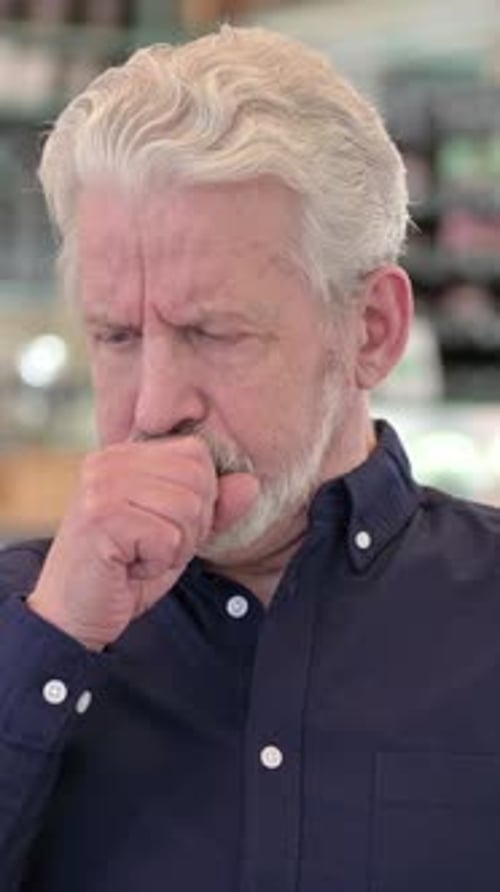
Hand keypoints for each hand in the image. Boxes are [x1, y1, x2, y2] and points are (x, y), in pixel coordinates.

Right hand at [27, 436, 258, 650]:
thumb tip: (250, 484)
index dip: (201, 497)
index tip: (167, 526)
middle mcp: (108, 462)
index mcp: (124, 455)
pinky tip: (130, 567)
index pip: (197, 453)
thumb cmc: (125, 571)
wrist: (74, 616)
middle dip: (191, 525)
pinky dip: (158, 562)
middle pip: (197, 478)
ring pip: (187, 507)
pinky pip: (167, 537)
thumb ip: (215, 507)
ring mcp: (100, 488)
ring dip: (175, 546)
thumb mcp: (180, 534)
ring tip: (141, 556)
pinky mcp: (100, 518)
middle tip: (154, 547)